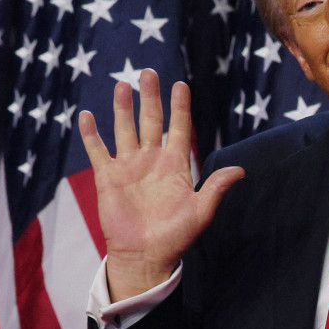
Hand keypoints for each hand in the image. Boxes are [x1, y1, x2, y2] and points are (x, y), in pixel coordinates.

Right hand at [78, 69, 243, 300]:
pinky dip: (92, 134)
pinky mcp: (107, 178)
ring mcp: (129, 167)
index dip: (179, 107)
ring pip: (125, 129)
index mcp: (175, 165)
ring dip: (122, 108)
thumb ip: (217, 187)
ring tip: (122, 85)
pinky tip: (87, 115)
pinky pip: (98, 151)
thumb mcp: (201, 211)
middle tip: (148, 72)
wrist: (146, 256)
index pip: (178, 128)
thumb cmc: (176, 236)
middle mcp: (151, 161)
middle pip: (151, 121)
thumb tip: (241, 170)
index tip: (181, 85)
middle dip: (150, 97)